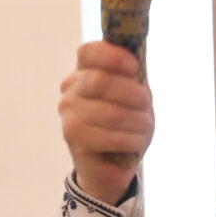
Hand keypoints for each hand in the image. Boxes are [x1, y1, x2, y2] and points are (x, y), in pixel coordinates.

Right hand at [59, 41, 152, 205]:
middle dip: (132, 93)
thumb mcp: (134, 94)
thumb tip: (135, 53)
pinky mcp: (74, 141)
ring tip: (145, 127)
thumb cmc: (126, 122)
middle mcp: (70, 92)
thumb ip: (133, 75)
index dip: (113, 56)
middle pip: (100, 81)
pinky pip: (111, 138)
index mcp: (83, 72)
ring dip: (138, 121)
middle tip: (147, 103)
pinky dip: (132, 140)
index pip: (88, 52)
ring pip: (110, 113)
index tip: (134, 67)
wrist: (113, 164)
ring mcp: (68, 116)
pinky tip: (137, 142)